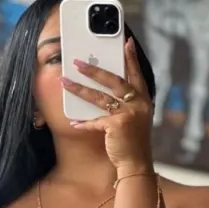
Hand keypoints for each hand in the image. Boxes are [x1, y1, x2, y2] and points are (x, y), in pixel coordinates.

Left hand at [60, 39, 153, 172]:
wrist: (137, 163)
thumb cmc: (134, 143)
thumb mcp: (137, 120)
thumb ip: (128, 105)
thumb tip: (108, 94)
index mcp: (143, 101)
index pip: (136, 75)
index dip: (131, 59)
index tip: (126, 44)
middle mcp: (137, 104)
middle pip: (114, 81)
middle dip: (94, 70)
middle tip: (79, 63)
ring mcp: (127, 114)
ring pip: (99, 98)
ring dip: (80, 90)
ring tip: (65, 83)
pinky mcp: (116, 125)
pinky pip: (95, 122)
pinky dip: (84, 123)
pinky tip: (74, 122)